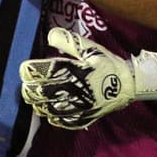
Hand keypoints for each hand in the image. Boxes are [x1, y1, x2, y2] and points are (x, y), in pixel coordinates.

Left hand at [20, 27, 156, 128]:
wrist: (129, 84)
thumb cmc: (108, 64)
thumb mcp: (90, 48)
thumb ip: (68, 41)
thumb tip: (49, 35)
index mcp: (71, 71)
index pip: (38, 72)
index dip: (28, 70)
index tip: (27, 69)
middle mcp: (71, 89)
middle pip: (37, 92)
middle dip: (29, 88)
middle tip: (28, 84)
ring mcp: (76, 106)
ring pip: (46, 108)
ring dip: (37, 103)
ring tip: (36, 98)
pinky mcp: (83, 116)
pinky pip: (61, 121)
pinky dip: (52, 117)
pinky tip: (50, 112)